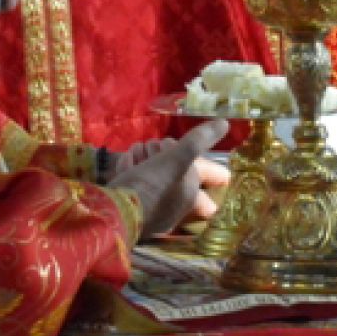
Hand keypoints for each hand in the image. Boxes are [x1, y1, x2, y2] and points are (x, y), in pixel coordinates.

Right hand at [117, 135, 232, 219]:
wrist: (112, 211)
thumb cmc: (150, 186)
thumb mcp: (177, 158)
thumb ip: (199, 141)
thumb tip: (224, 123)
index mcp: (192, 193)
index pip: (214, 180)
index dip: (209, 165)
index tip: (197, 158)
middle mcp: (175, 203)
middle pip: (175, 163)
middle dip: (162, 151)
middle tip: (155, 153)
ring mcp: (152, 204)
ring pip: (152, 165)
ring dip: (142, 156)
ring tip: (136, 161)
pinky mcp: (131, 203)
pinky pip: (133, 176)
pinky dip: (128, 169)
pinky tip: (125, 170)